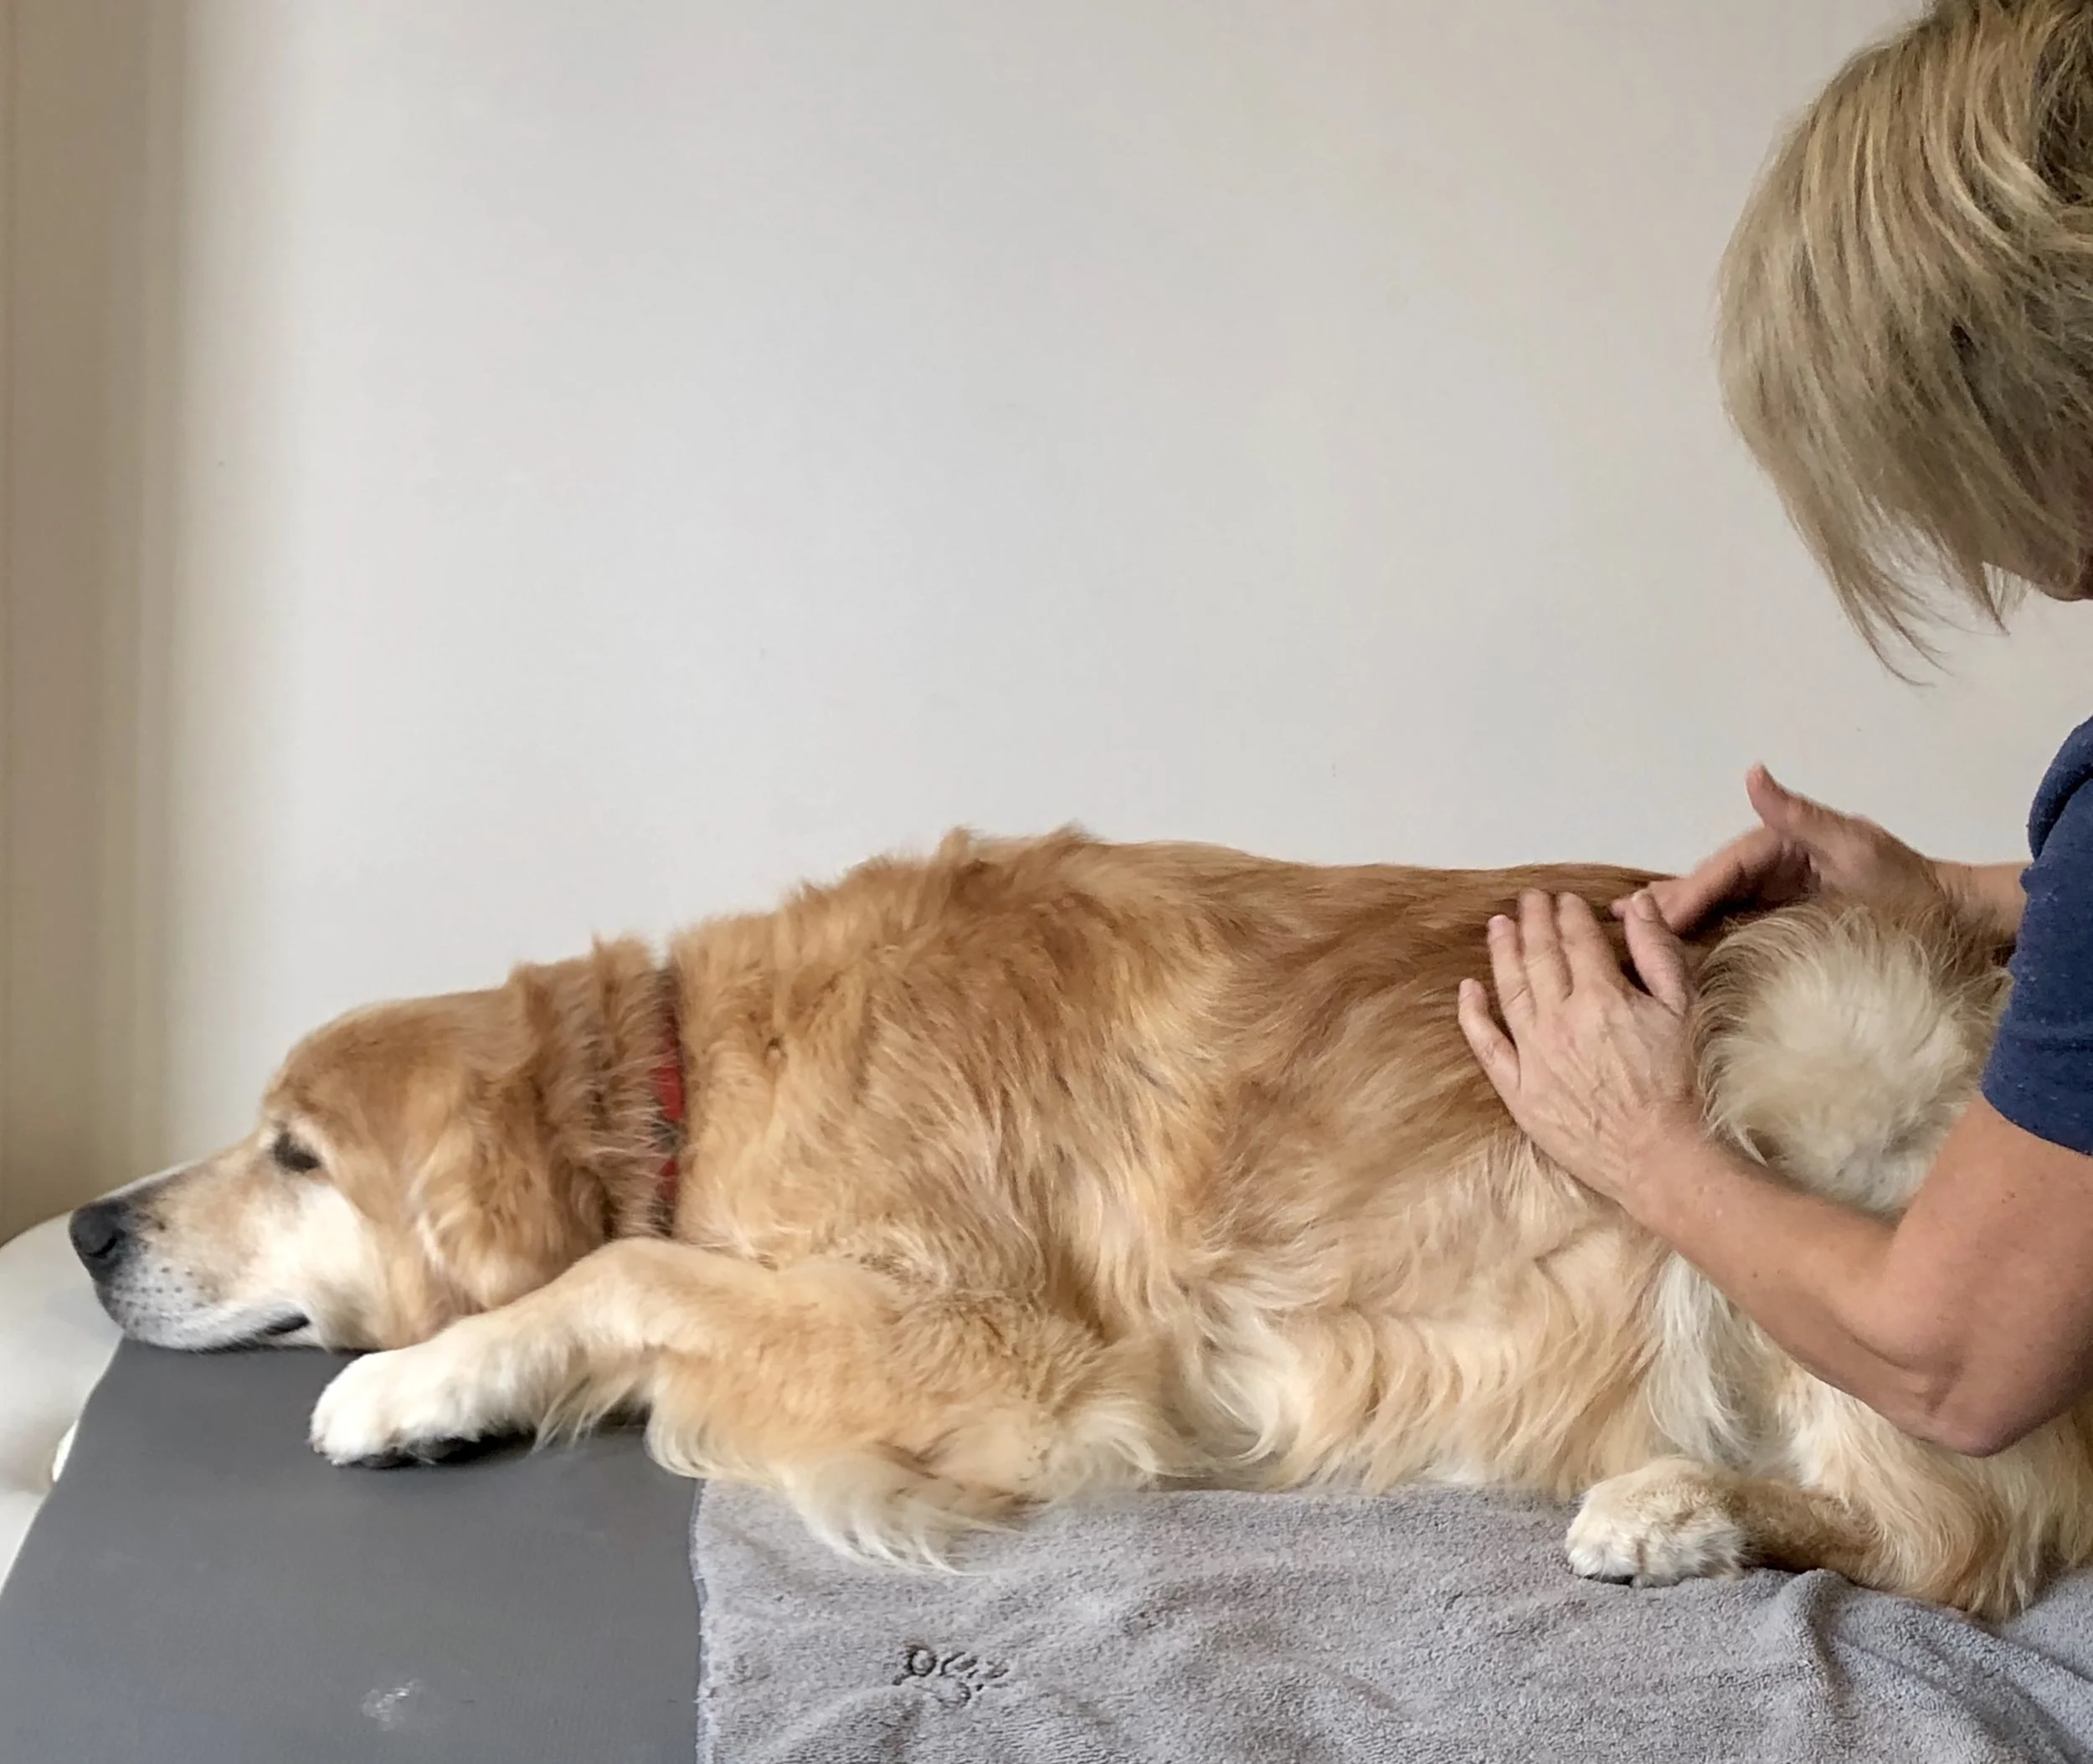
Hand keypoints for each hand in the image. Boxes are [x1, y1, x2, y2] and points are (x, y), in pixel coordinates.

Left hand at [1457, 890, 1702, 1204]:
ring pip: (1508, 990)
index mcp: (1601, 997)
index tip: (1564, 900)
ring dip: (1502, 952)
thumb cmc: (1680, 1086)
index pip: (1576, 940)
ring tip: (1499, 926)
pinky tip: (1468, 988)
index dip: (1568, 915)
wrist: (1662, 1156)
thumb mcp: (1682, 1009)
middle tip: (1528, 899)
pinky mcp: (1518, 1090)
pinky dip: (1472, 1013)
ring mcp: (1534, 1055)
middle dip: (1532, 921)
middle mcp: (1559, 1020)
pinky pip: (1486, 1044)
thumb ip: (1656, 952)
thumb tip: (1636, 904)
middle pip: (1538, 957)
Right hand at [1620, 765, 1943, 935]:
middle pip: (1709, 884)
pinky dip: (1698, 933)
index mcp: (1781, 844)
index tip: (1656, 915)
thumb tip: (1753, 773)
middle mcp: (1771, 865)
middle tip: (1622, 924)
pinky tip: (1670, 947)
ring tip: (1629, 931)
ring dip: (1672, 917)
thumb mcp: (1853, 846)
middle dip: (1667, 903)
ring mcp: (1773, 892)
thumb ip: (1800, 815)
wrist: (1948, 916)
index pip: (1724, 868)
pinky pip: (1730, 923)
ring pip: (1713, 904)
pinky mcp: (1779, 918)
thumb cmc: (1905, 886)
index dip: (1689, 891)